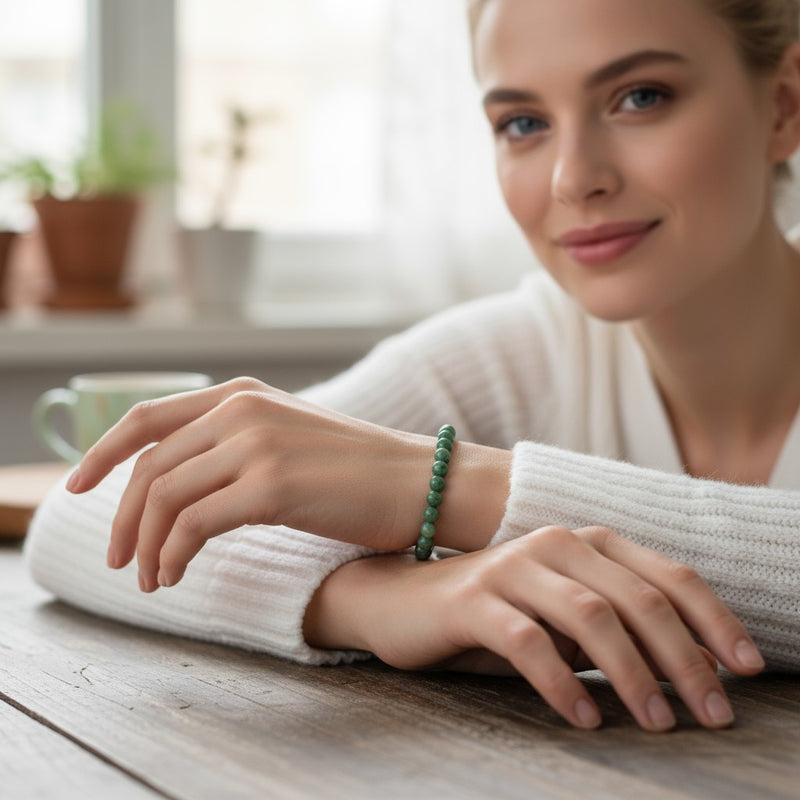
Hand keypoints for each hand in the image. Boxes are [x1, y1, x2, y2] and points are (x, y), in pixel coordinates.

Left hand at [67, 377, 433, 590]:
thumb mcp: (288, 440)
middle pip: (149, 464)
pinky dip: (172, 555)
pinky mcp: (272, 485)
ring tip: (151, 578)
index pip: (147, 417)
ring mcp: (257, 443)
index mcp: (243, 393)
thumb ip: (235, 446)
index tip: (77, 486)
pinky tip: (175, 576)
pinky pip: (194, 524)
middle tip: (119, 559)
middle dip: (122, 517)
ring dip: (146, 544)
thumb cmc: (359, 471)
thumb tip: (181, 487)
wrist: (422, 482)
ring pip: (165, 496)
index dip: (101, 452)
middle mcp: (244, 409)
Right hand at [304, 525, 764, 731]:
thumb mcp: (565, 613)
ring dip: (634, 674)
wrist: (404, 600)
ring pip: (591, 616)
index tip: (748, 671)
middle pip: (639, 599)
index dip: (715, 621)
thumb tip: (694, 662)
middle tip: (712, 714)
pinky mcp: (474, 600)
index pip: (668, 576)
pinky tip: (586, 717)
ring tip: (657, 723)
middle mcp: (555, 543)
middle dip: (685, 659)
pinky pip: (529, 642)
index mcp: (586, 541)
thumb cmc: (498, 611)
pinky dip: (564, 683)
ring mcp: (513, 567)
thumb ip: (619, 624)